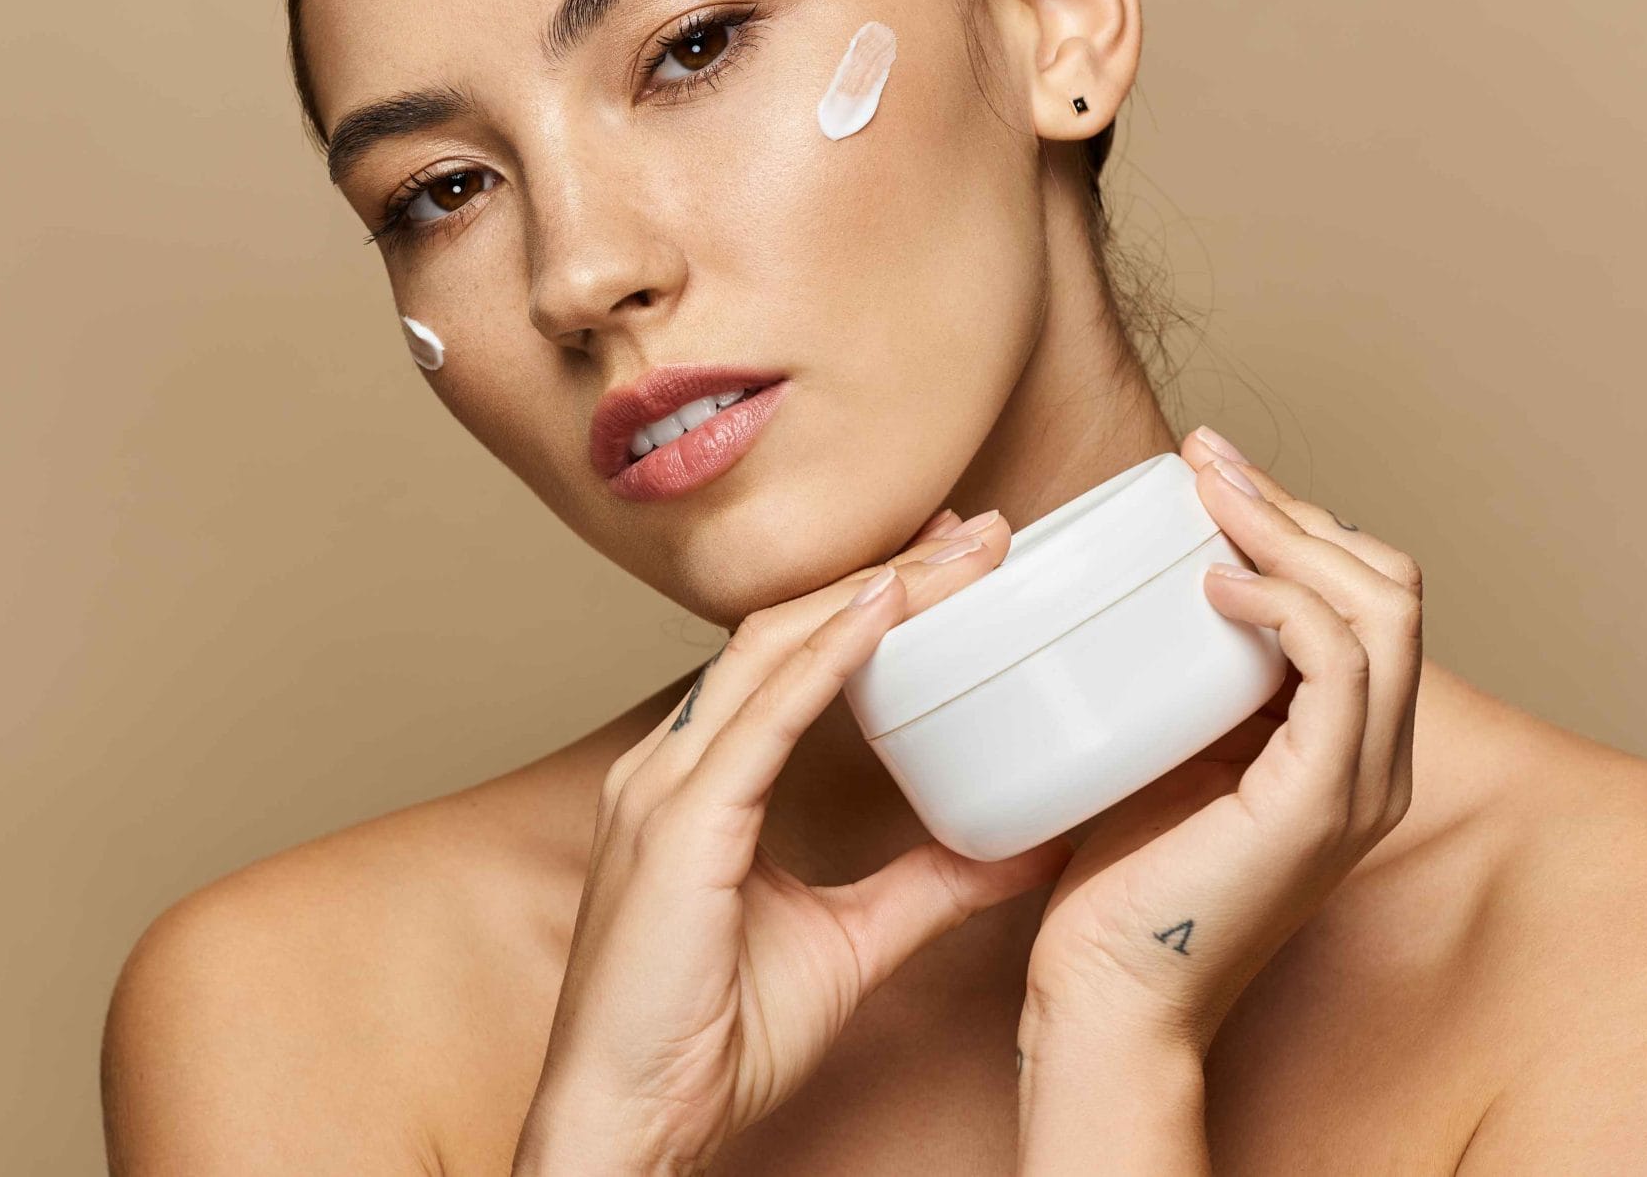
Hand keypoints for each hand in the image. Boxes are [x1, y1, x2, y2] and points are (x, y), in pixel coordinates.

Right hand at [514, 508, 1076, 1176]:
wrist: (629, 1122)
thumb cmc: (704, 1042)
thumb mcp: (849, 946)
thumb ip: (925, 888)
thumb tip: (1016, 850)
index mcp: (698, 786)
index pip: (787, 661)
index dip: (868, 601)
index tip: (952, 562)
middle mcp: (673, 767)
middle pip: (784, 633)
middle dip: (882, 573)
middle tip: (975, 530)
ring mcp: (665, 788)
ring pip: (774, 653)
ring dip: (871, 594)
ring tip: (957, 555)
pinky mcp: (678, 828)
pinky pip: (761, 719)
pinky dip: (829, 658)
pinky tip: (887, 615)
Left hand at [1019, 428, 1424, 1057]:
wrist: (1105, 997)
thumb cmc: (1110, 879)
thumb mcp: (1147, 742)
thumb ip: (1159, 672)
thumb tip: (1084, 566)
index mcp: (1343, 743)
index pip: (1362, 595)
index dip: (1296, 518)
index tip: (1205, 468)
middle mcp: (1374, 759)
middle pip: (1388, 583)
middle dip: (1297, 503)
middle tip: (1204, 457)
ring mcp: (1357, 783)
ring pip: (1379, 607)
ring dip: (1291, 529)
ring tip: (1208, 493)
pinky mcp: (1320, 804)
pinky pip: (1339, 667)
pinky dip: (1286, 603)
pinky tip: (1216, 583)